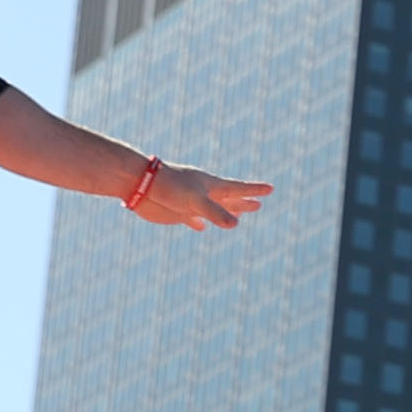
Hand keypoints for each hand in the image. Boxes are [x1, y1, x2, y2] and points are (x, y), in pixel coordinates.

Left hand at [127, 164, 268, 230]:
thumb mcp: (195, 201)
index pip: (238, 189)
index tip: (270, 188)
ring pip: (214, 209)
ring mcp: (191, 203)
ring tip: (237, 215)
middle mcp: (204, 194)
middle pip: (229, 199)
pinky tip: (200, 227)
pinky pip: (192, 219)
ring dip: (226, 212)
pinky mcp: (177, 212)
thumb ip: (215, 213)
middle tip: (258, 204)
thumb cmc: (169, 187)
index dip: (254, 190)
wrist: (140, 184)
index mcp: (211, 187)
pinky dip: (198, 223)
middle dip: (244, 202)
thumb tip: (235, 224)